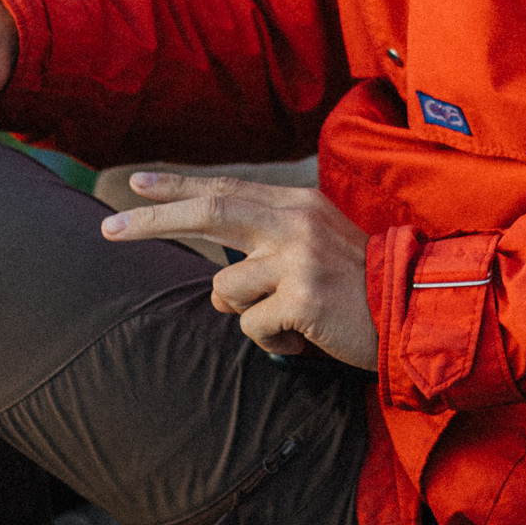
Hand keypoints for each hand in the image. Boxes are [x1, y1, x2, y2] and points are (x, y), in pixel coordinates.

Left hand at [103, 171, 377, 369]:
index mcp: (298, 205)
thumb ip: (270, 247)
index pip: (226, 189)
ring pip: (228, 290)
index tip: (135, 183)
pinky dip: (271, 341)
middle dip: (152, 220)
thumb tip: (219, 280)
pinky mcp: (301, 298)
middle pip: (209, 213)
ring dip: (246, 313)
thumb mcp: (319, 247)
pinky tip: (306, 335)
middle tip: (108, 228)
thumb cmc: (363, 286)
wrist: (417, 311)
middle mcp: (295, 223)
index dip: (177, 187)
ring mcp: (298, 259)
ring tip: (290, 318)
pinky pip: (252, 327)